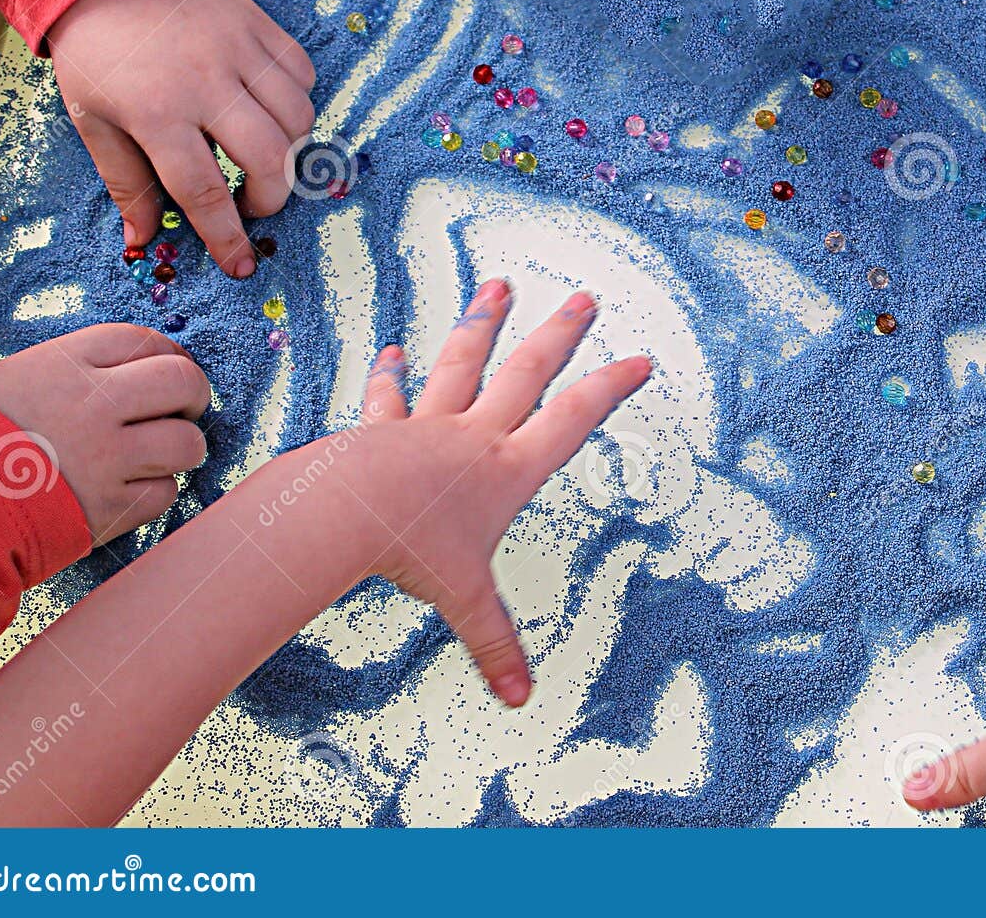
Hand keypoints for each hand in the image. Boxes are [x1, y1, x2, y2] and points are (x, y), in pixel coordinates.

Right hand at [0, 325, 209, 543]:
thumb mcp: (17, 381)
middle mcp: (93, 405)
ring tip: (161, 454)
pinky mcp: (110, 506)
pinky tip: (131, 489)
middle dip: (194, 395)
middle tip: (184, 409)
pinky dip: (155, 492)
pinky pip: (166, 493)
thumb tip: (136, 374)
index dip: (169, 354)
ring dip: (182, 448)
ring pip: (187, 442)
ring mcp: (106, 457)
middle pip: (182, 382)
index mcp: (65, 365)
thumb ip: (77, 372)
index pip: (144, 341)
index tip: (172, 368)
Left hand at [47, 0, 316, 277]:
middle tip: (252, 203)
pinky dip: (296, 103)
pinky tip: (269, 109)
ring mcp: (238, 49)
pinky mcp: (259, 25)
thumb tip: (143, 241)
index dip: (227, 235)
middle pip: (269, 158)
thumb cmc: (98, 53)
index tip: (241, 263)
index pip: (204, 190)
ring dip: (289, 151)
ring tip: (261, 155)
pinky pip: (303, 76)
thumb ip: (125, 183)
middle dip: (271, 197)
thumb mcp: (93, 121)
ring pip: (298, 120)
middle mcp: (204, 81)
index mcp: (155, 111)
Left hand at [266, 278, 650, 706]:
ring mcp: (430, 426)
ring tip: (498, 285)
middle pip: (527, 375)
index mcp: (508, 471)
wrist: (346, 509)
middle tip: (582, 298)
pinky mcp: (385, 429)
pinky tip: (393, 351)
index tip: (640, 359)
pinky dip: (393, 376)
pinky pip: (392, 398)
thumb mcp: (465, 598)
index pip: (573, 421)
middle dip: (559, 336)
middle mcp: (476, 437)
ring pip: (464, 365)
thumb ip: (495, 643)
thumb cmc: (410, 548)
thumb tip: (520, 699)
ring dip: (483, 326)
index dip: (610, 390)